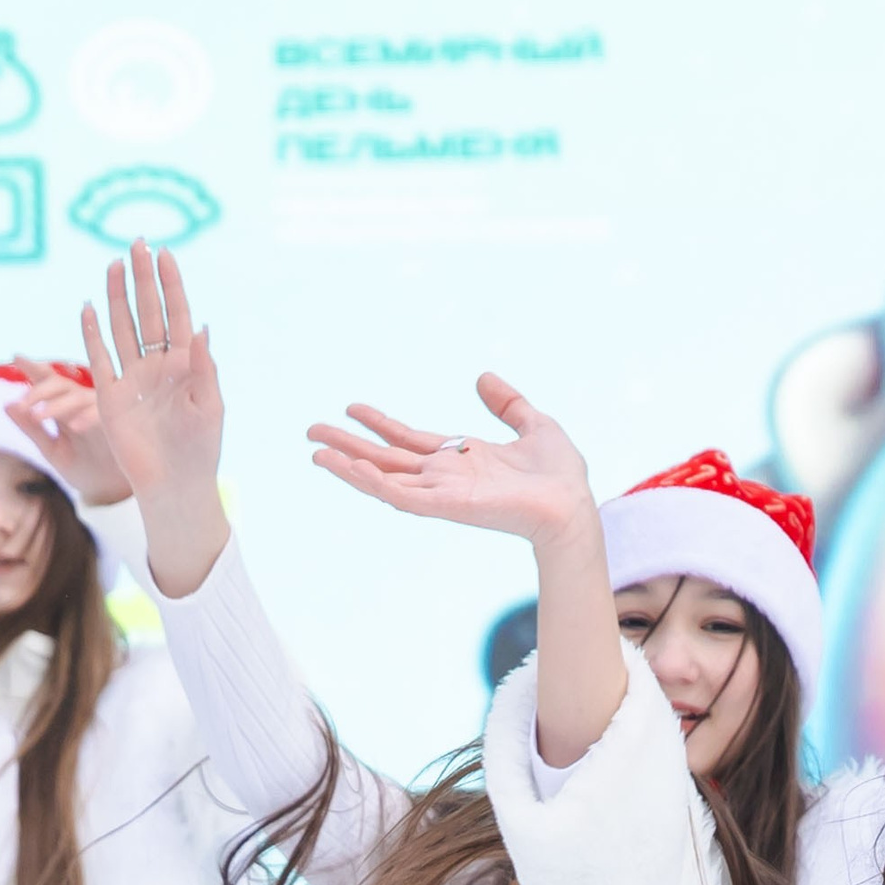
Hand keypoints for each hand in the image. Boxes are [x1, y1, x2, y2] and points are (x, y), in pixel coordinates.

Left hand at [14, 353, 128, 503]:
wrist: (109, 493)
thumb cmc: (82, 468)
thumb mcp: (51, 450)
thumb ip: (31, 429)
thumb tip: (7, 405)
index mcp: (63, 406)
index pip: (48, 381)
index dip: (33, 368)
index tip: (16, 357)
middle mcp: (81, 403)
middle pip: (59, 384)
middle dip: (38, 391)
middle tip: (22, 404)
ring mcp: (99, 412)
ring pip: (77, 396)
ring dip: (56, 405)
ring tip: (37, 416)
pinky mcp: (115, 425)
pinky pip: (100, 415)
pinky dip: (87, 418)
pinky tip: (73, 426)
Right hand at [77, 244, 222, 508]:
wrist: (174, 486)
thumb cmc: (200, 450)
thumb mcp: (209, 408)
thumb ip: (204, 368)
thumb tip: (203, 327)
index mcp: (187, 365)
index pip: (178, 314)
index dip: (171, 284)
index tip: (166, 253)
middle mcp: (158, 365)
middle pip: (148, 312)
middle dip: (144, 278)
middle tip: (138, 243)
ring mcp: (133, 378)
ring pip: (123, 327)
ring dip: (118, 296)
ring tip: (114, 264)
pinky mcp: (109, 396)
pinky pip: (99, 357)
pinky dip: (93, 332)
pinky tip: (90, 306)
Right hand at [307, 373, 597, 554]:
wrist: (573, 505)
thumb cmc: (561, 476)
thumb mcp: (534, 424)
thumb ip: (508, 404)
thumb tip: (483, 377)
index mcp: (460, 460)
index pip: (409, 441)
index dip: (380, 425)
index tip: (352, 408)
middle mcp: (445, 478)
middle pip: (386, 460)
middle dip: (348, 445)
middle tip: (311, 431)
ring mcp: (444, 494)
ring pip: (385, 479)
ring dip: (349, 466)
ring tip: (316, 451)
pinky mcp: (448, 506)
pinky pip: (403, 496)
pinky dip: (374, 482)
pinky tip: (349, 467)